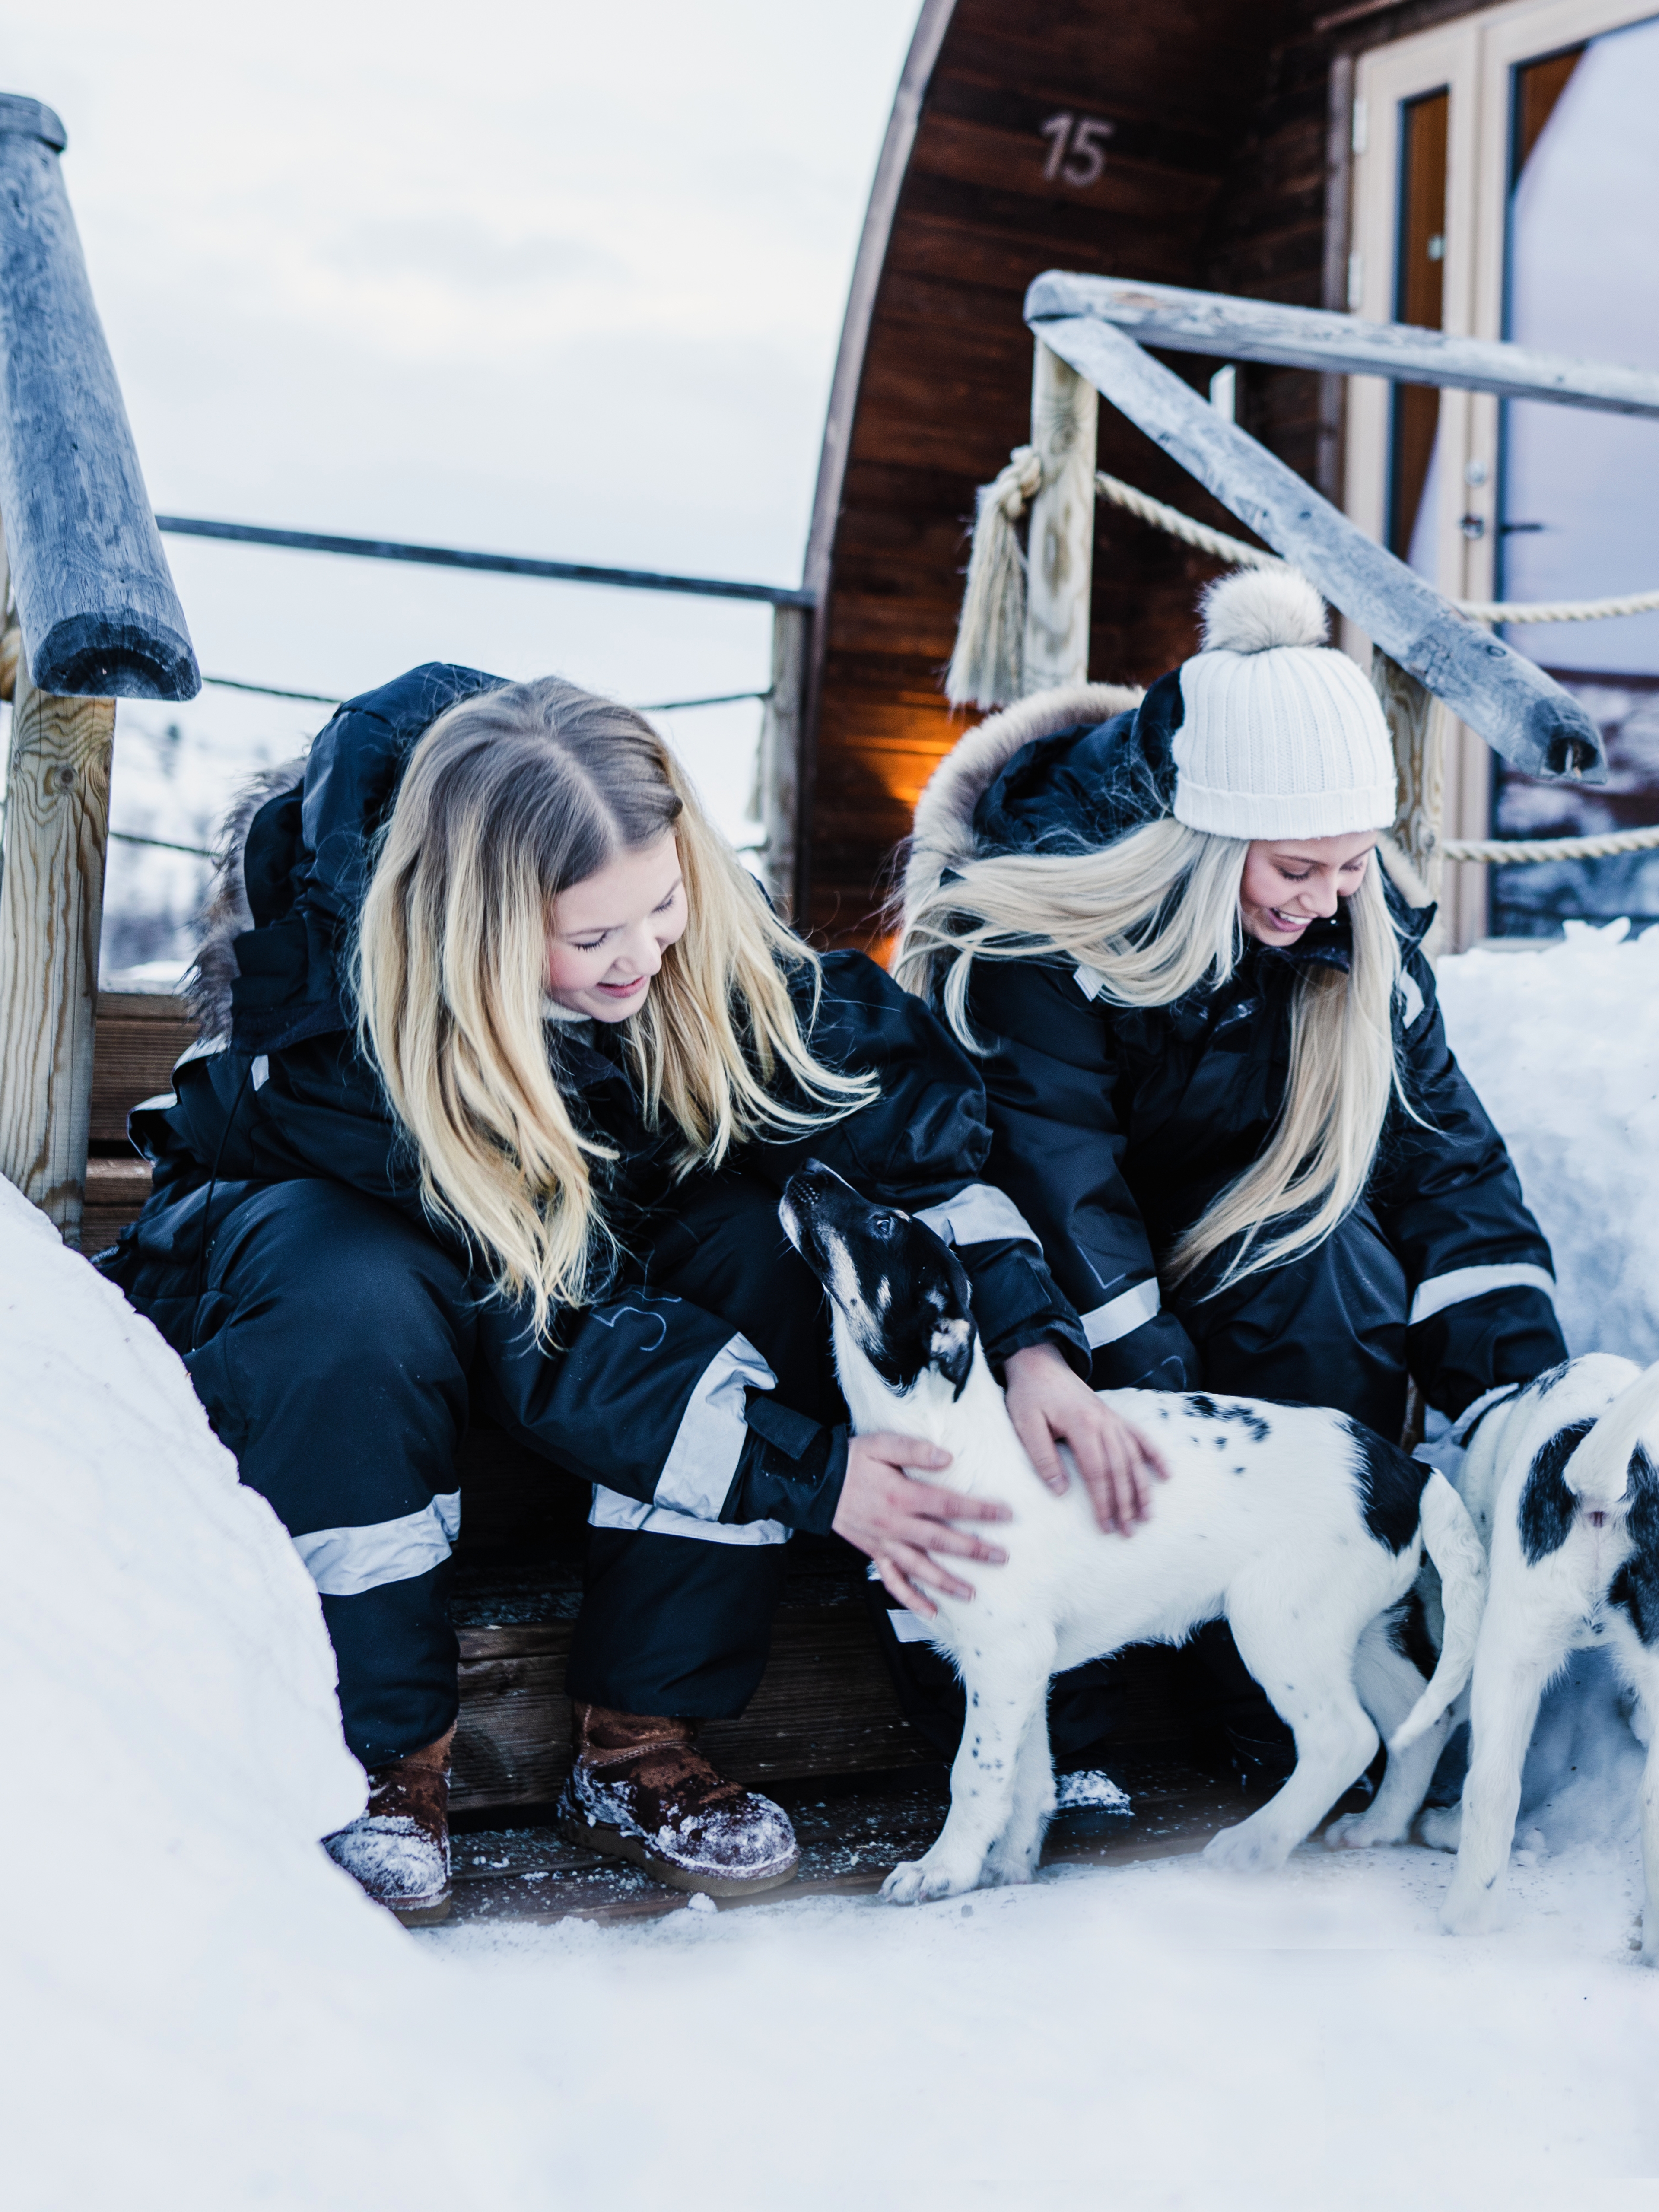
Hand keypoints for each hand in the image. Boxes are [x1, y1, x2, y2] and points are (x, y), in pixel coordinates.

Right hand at [832, 1432, 1010, 1617]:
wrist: (814, 1482)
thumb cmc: (850, 1461)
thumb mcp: (880, 1444)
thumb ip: (913, 1449)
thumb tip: (946, 1457)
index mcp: (901, 1496)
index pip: (948, 1504)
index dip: (978, 1510)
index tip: (1005, 1514)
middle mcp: (895, 1525)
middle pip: (941, 1541)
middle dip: (973, 1550)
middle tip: (1001, 1557)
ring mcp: (884, 1544)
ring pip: (920, 1568)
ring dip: (947, 1582)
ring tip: (972, 1594)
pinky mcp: (874, 1554)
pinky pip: (893, 1582)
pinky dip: (910, 1600)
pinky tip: (930, 1612)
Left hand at [1002, 1341, 1168, 1536]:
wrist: (1039, 1362)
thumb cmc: (1029, 1395)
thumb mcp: (1025, 1424)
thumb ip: (1042, 1457)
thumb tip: (1060, 1491)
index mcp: (1082, 1425)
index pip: (1097, 1472)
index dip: (1103, 1501)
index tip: (1106, 1526)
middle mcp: (1104, 1422)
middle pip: (1120, 1469)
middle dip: (1125, 1503)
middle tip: (1128, 1531)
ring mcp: (1112, 1419)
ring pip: (1134, 1457)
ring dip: (1142, 1487)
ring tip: (1147, 1515)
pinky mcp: (1114, 1416)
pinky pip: (1141, 1436)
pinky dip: (1155, 1455)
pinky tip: (1166, 1474)